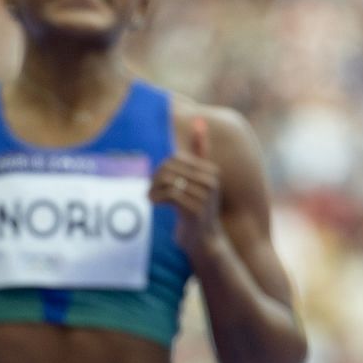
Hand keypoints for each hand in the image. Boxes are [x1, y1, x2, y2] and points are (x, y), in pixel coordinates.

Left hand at [150, 115, 221, 255]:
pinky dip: (155, 198)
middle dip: (154, 178)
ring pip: (167, 180)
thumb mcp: (200, 179)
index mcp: (211, 171)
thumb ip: (200, 152)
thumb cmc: (198, 209)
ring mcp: (205, 196)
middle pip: (169, 167)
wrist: (205, 241)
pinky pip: (169, 194)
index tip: (156, 182)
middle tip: (150, 191)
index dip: (160, 169)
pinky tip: (153, 203)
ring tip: (151, 198)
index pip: (175, 158)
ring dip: (153, 189)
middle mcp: (211, 181)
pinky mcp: (196, 209)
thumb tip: (199, 121)